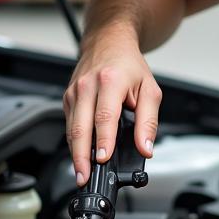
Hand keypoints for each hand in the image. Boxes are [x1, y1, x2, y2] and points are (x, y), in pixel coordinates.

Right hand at [64, 29, 161, 184]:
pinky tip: (79, 156)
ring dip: (75, 153)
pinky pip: (69, 124)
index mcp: (110, 81)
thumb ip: (148, 122)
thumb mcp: (150, 90)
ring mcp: (74, 91)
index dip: (103, 140)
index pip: (104, 116)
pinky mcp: (68, 97)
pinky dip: (73, 142)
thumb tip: (145, 148)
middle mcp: (88, 86)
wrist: (109, 42)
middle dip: (81, 155)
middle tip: (85, 176)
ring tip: (81, 173)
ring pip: (71, 128)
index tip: (103, 159)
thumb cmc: (130, 66)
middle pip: (80, 126)